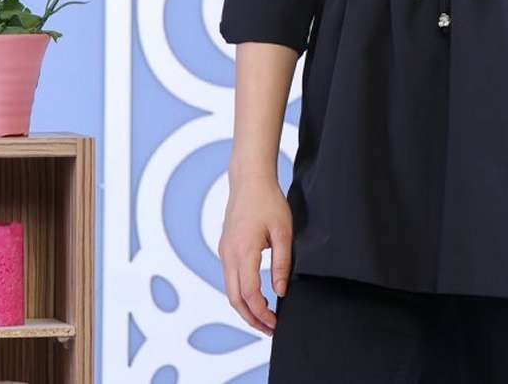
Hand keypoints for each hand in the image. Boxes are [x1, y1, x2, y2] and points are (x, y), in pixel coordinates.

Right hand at [219, 177, 292, 335]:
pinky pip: (229, 278)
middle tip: (269, 329)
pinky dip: (240, 293)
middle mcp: (229, 254)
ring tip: (263, 318)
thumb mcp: (283, 231)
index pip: (249, 294)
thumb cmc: (268, 201)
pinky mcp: (225, 248)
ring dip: (245, 308)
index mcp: (244, 251)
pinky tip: (253, 297)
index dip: (261, 313)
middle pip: (235, 299)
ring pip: (230, 290)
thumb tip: (280, 291)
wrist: (249, 179)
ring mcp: (224, 251)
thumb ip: (282, 263)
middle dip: (251, 319)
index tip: (275, 322)